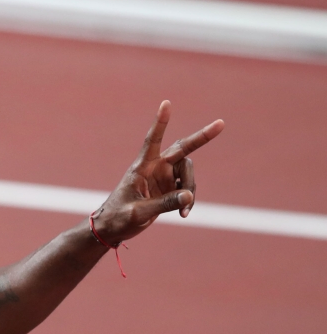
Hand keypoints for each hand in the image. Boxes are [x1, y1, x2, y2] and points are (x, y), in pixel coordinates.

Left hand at [94, 101, 222, 243]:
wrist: (113, 229)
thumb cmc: (118, 218)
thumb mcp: (139, 212)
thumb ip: (164, 204)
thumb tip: (188, 196)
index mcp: (141, 167)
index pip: (152, 140)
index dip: (160, 122)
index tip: (166, 103)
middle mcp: (155, 168)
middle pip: (182, 149)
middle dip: (201, 138)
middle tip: (221, 124)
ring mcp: (163, 178)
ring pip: (188, 173)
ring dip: (191, 190)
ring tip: (184, 211)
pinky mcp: (169, 190)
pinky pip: (187, 190)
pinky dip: (188, 201)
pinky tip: (184, 214)